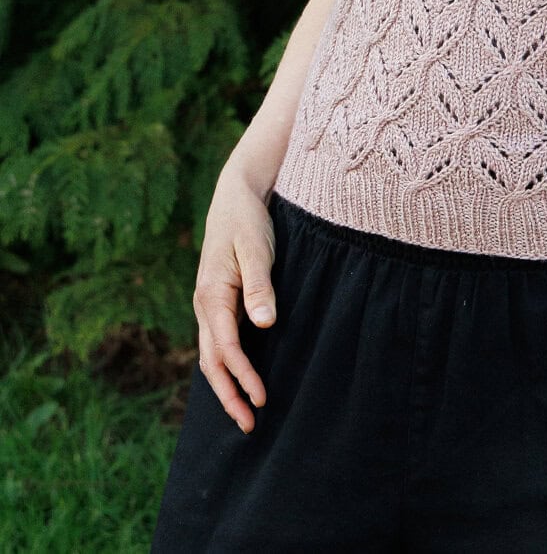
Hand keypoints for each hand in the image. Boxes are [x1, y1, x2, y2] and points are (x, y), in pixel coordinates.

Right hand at [192, 163, 277, 434]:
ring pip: (211, 356)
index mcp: (211, 294)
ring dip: (226, 386)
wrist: (233, 197)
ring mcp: (208, 305)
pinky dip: (226, 368)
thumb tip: (265, 323)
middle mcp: (204, 305)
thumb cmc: (247, 221)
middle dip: (228, 395)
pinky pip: (217, 344)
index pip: (225, 347)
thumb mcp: (257, 248)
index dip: (242, 375)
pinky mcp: (218, 303)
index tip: (261, 399)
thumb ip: (260, 286)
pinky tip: (240, 381)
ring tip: (245, 414)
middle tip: (249, 427)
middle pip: (211, 361)